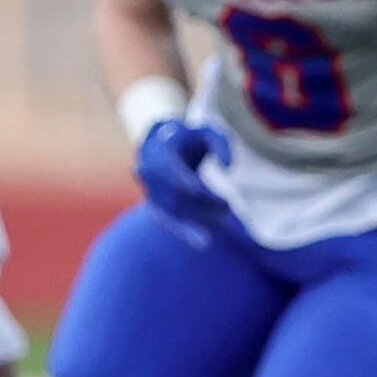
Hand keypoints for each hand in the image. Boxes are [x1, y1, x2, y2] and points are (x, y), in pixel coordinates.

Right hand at [134, 117, 233, 234]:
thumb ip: (221, 144)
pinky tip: (202, 243)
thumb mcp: (209, 132)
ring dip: (196, 219)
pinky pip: (166, 220)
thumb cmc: (192, 138)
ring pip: (171, 209)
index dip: (183, 180)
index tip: (202, 191)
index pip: (168, 167)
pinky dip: (183, 231)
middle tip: (228, 207)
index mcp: (158, 147)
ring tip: (222, 224)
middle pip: (172, 192)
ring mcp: (149, 189)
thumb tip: (227, 168)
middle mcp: (148, 169)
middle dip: (200, 203)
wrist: (166, 146)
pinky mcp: (154, 204)